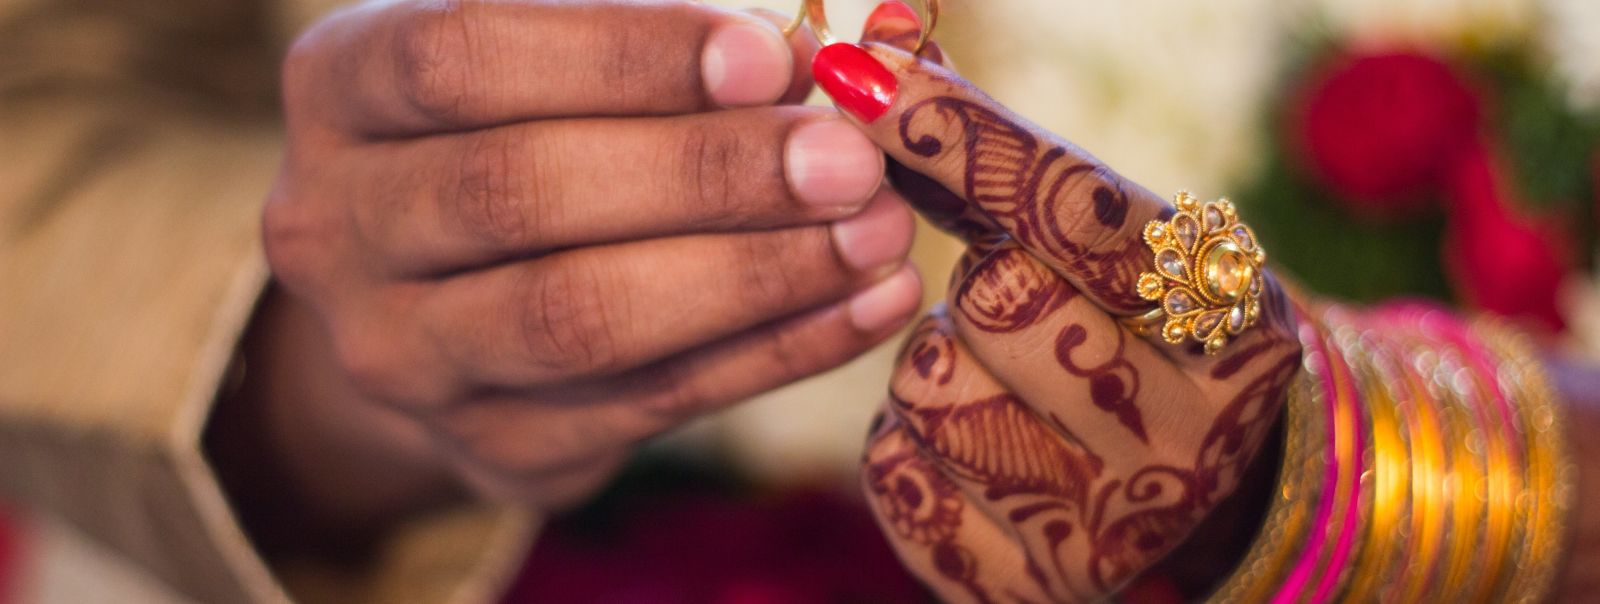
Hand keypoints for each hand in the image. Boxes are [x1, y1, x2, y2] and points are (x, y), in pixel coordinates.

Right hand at [243, 0, 926, 534]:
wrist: (448, 298)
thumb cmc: (518, 130)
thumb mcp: (542, 50)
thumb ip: (634, 33)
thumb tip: (795, 41)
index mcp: (341, 90)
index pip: (462, 57)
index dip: (621, 55)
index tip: (767, 56)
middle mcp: (336, 228)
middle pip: (518, 193)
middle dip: (703, 173)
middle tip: (845, 158)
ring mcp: (402, 355)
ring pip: (578, 318)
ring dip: (751, 274)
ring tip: (875, 231)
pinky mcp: (492, 444)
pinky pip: (650, 402)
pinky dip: (775, 351)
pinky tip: (867, 303)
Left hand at [829, 5, 1301, 600]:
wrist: (1205, 486)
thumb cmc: (1137, 330)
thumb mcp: (1110, 238)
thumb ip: (996, 149)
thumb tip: (877, 40)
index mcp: (1235, 321)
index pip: (1075, 209)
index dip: (960, 135)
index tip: (862, 72)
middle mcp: (1194, 433)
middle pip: (993, 300)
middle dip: (978, 282)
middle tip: (1017, 300)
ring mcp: (1116, 525)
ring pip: (927, 388)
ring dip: (935, 363)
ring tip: (1004, 376)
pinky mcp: (1032, 583)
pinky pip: (895, 475)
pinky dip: (908, 442)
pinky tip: (975, 441)